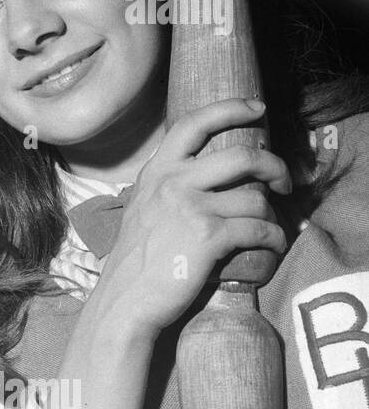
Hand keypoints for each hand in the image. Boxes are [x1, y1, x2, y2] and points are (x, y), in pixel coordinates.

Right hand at [95, 98, 290, 337]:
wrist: (124, 300)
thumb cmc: (136, 261)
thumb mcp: (142, 208)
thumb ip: (169, 185)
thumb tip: (213, 175)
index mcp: (157, 172)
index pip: (194, 123)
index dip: (230, 109)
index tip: (257, 108)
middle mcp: (173, 182)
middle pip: (242, 155)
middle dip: (275, 166)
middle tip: (284, 181)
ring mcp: (190, 208)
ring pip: (256, 197)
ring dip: (272, 216)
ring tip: (269, 229)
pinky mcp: (208, 237)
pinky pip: (260, 229)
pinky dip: (273, 239)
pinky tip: (271, 246)